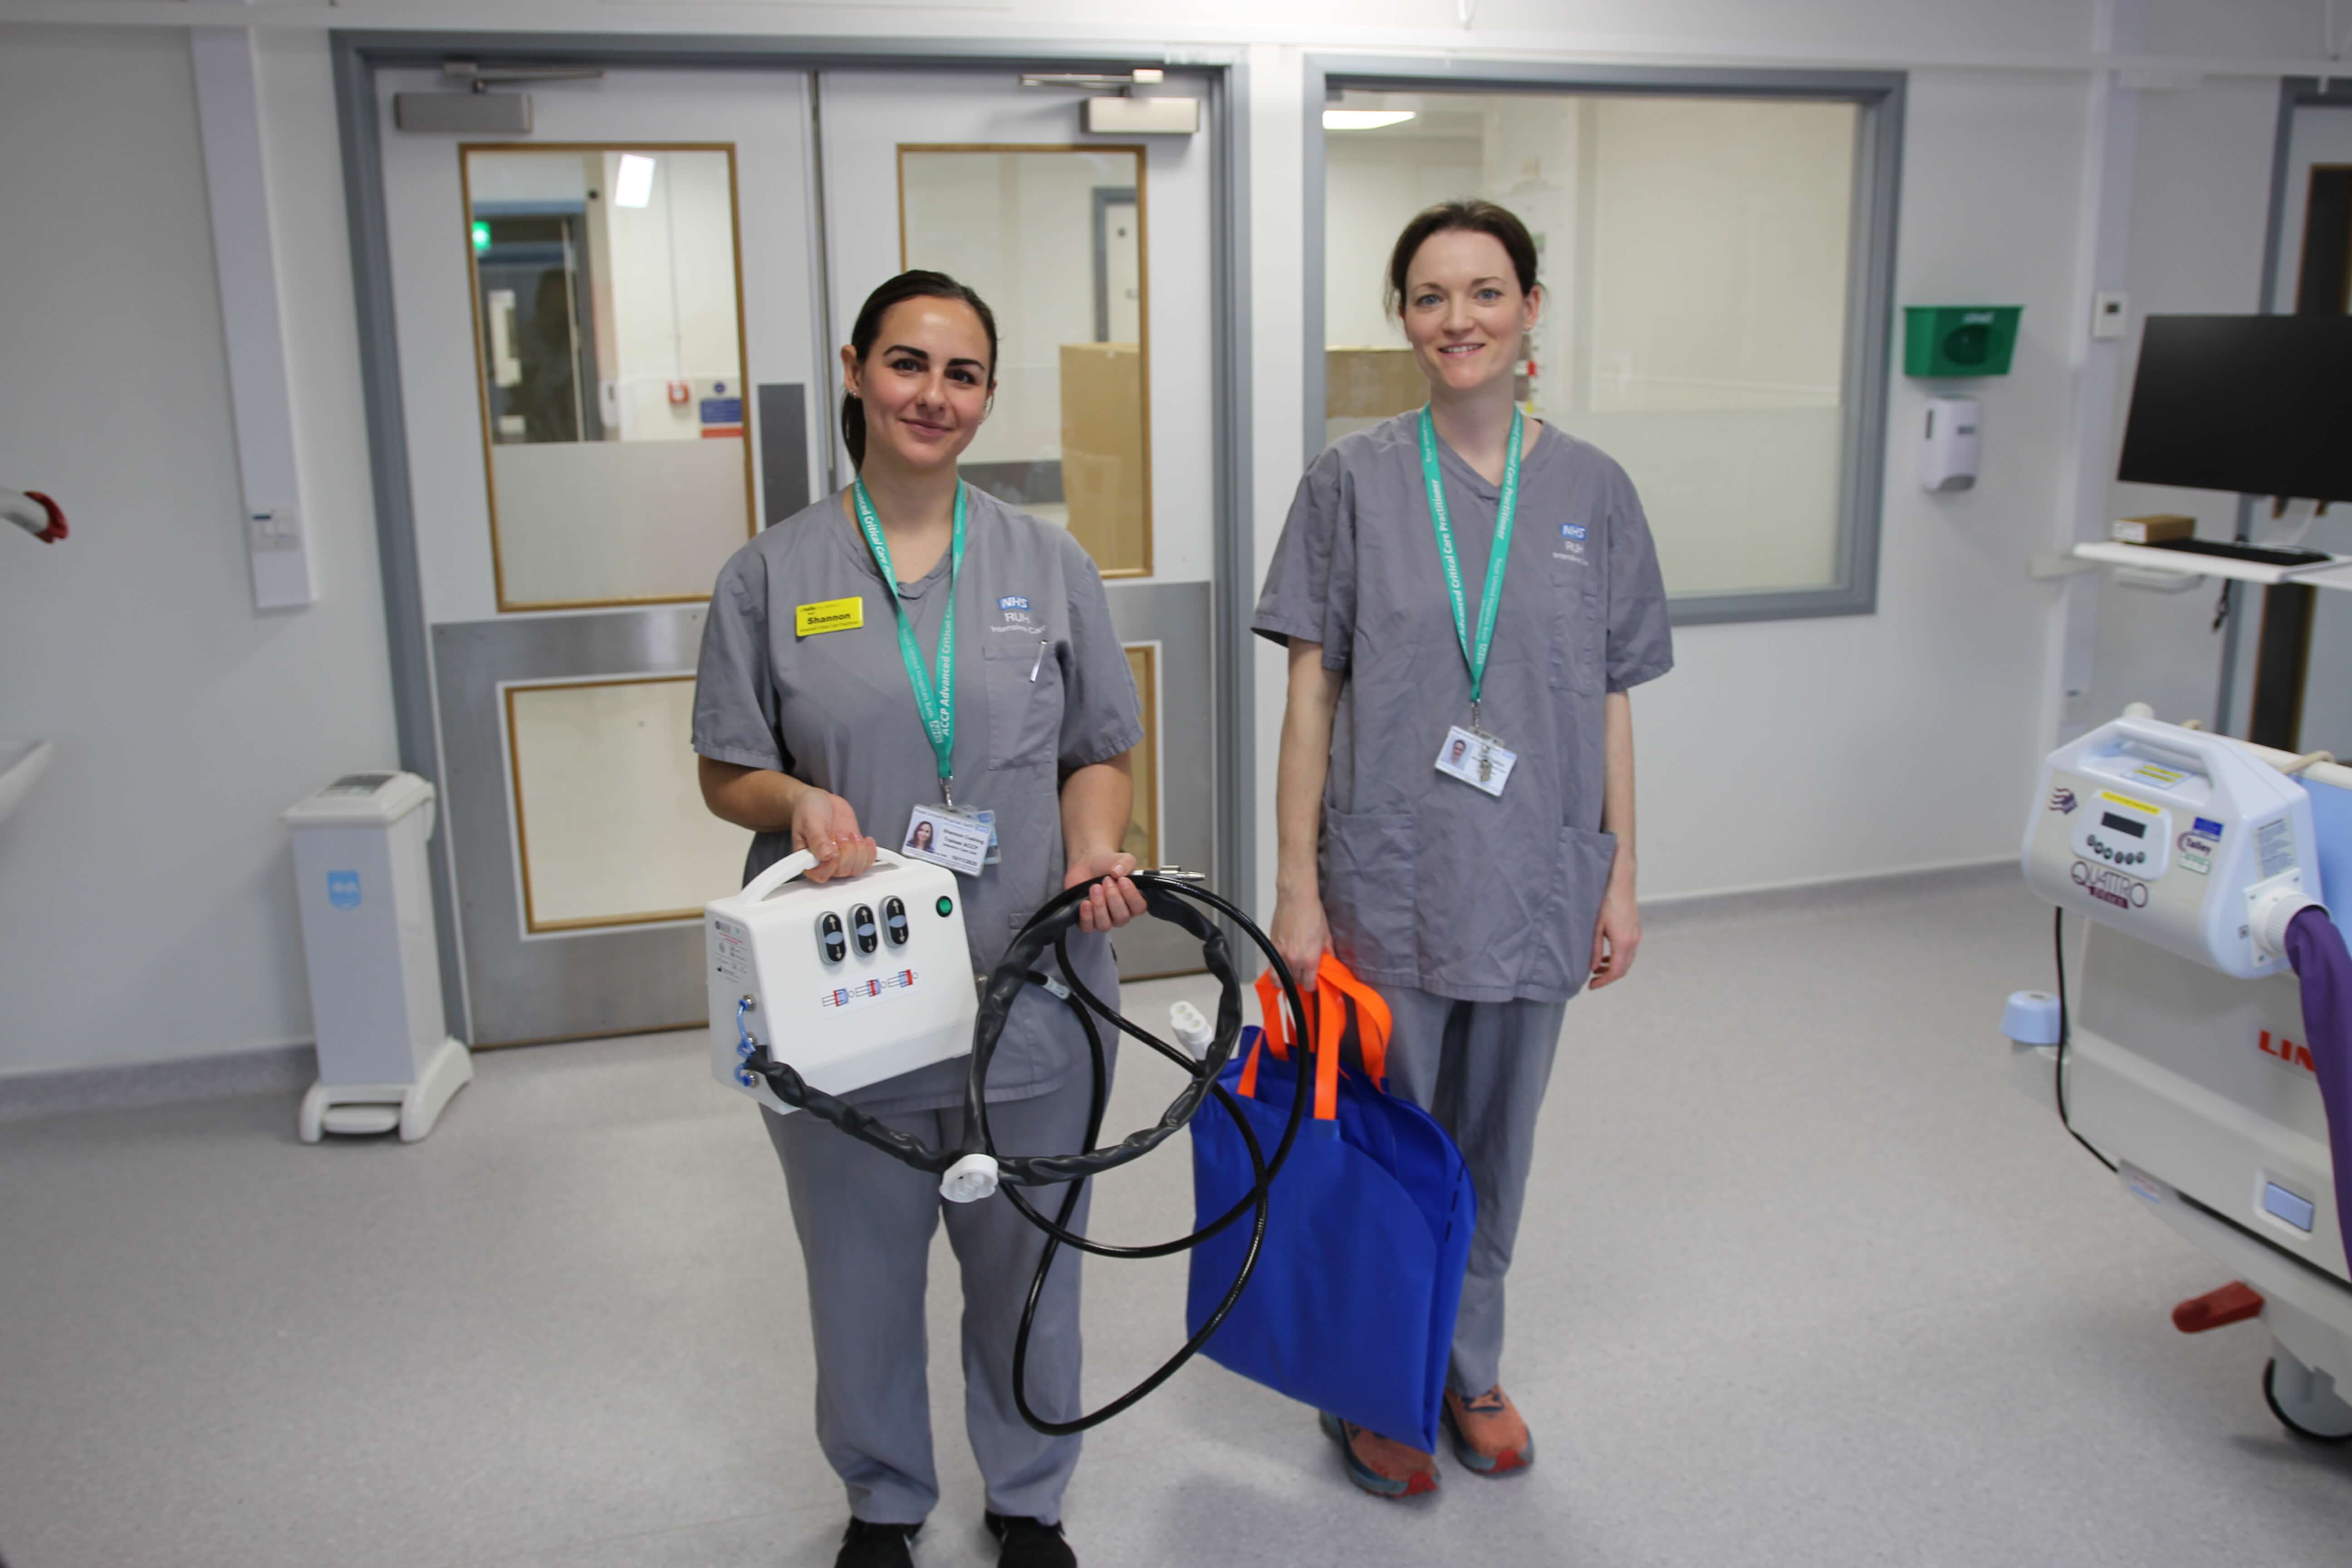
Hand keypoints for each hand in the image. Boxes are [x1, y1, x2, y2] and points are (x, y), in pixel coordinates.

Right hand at [790, 789, 875, 883]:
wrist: (821, 801)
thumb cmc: (809, 810)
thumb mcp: (810, 821)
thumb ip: (817, 839)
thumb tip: (827, 856)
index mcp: (807, 860)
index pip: (821, 875)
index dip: (832, 864)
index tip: (834, 847)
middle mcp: (823, 863)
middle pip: (842, 872)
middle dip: (847, 852)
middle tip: (840, 835)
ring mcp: (840, 859)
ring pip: (856, 869)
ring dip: (859, 851)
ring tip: (850, 835)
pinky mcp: (853, 853)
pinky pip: (867, 862)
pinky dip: (870, 852)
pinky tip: (866, 840)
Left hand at [1063, 851, 1143, 931]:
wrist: (1087, 864)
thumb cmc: (1108, 865)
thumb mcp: (1122, 860)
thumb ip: (1126, 864)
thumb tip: (1119, 872)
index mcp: (1133, 902)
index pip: (1139, 907)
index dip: (1131, 896)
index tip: (1122, 880)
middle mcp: (1120, 914)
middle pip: (1122, 917)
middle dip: (1113, 897)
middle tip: (1106, 880)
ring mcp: (1104, 919)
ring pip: (1105, 924)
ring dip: (1099, 906)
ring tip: (1094, 888)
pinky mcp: (1087, 921)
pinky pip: (1088, 927)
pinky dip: (1086, 916)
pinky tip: (1085, 902)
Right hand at [1269, 887, 1328, 991]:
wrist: (1296, 899)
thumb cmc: (1313, 914)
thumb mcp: (1326, 936)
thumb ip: (1327, 953)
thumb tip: (1328, 963)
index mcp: (1310, 959)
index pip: (1309, 984)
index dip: (1312, 985)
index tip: (1313, 982)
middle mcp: (1294, 960)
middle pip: (1295, 982)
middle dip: (1300, 981)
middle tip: (1304, 975)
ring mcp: (1280, 955)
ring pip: (1280, 979)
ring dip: (1286, 980)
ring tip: (1290, 976)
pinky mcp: (1272, 947)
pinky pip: (1271, 968)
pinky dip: (1276, 973)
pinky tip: (1281, 970)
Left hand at [1589, 871, 1640, 989]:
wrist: (1620, 881)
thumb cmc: (1605, 900)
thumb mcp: (1595, 927)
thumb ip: (1595, 949)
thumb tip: (1593, 968)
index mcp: (1624, 941)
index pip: (1617, 971)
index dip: (1604, 981)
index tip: (1591, 986)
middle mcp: (1633, 940)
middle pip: (1624, 968)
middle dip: (1608, 976)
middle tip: (1593, 980)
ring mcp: (1636, 934)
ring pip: (1627, 959)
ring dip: (1613, 967)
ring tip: (1597, 968)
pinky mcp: (1635, 929)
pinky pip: (1629, 950)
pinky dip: (1618, 957)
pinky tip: (1606, 955)